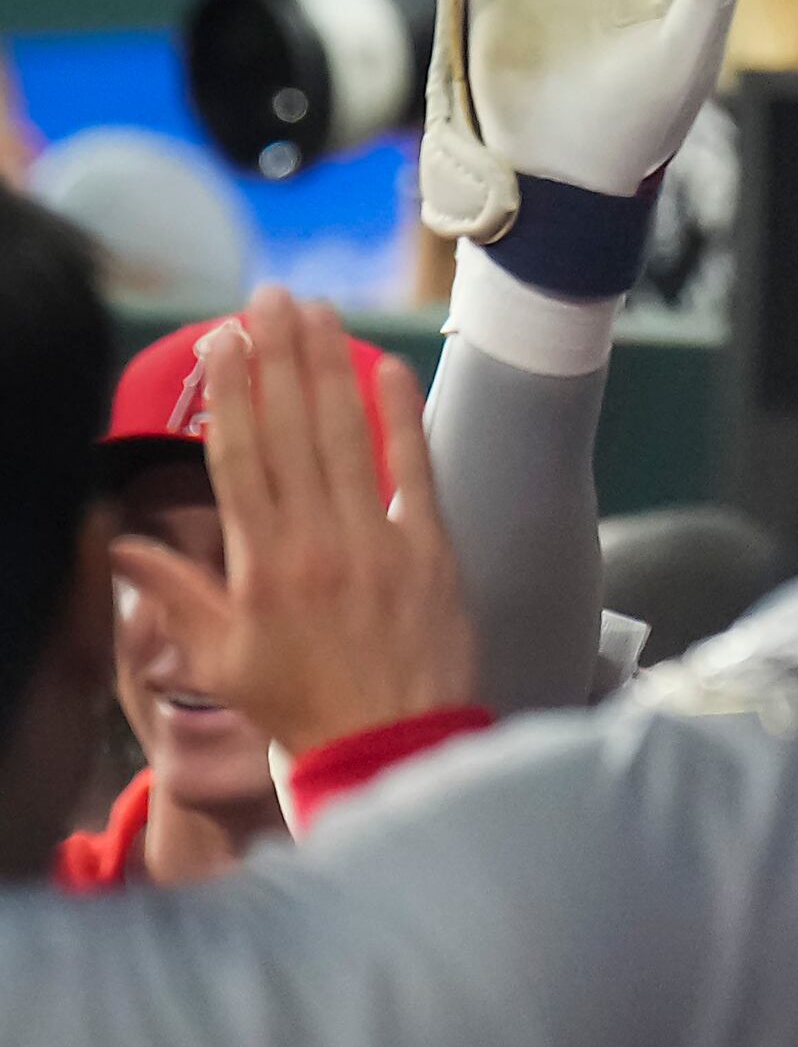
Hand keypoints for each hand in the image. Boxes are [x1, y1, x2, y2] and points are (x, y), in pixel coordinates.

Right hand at [107, 290, 474, 758]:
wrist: (389, 748)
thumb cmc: (301, 705)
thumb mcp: (218, 658)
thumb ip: (172, 593)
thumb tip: (116, 545)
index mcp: (260, 565)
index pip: (240, 459)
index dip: (230, 393)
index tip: (222, 339)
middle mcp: (316, 543)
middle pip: (292, 431)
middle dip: (279, 357)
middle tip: (270, 298)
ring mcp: (377, 543)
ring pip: (347, 437)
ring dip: (331, 368)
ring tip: (318, 312)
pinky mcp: (431, 550)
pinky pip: (415, 471)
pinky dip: (403, 419)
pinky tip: (390, 368)